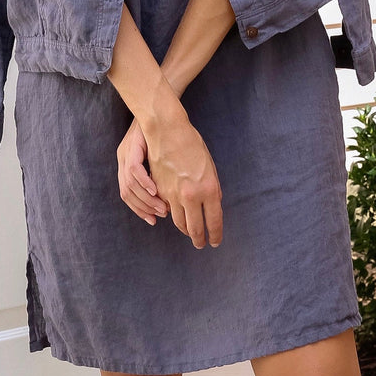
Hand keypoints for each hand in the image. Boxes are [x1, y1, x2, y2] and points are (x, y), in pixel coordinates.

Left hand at [117, 118, 168, 226]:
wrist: (161, 107)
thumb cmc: (165, 131)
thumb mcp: (160, 156)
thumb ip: (160, 174)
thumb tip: (169, 196)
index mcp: (127, 163)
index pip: (128, 195)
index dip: (139, 209)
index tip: (153, 219)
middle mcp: (123, 159)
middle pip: (126, 194)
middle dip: (143, 208)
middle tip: (159, 216)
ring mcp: (126, 153)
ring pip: (129, 185)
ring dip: (146, 199)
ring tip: (161, 207)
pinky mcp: (132, 147)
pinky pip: (134, 171)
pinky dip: (144, 183)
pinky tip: (157, 190)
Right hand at [145, 111, 222, 249]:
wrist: (167, 131)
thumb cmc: (192, 145)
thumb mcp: (210, 167)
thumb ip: (212, 188)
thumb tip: (213, 205)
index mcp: (210, 189)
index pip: (214, 222)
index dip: (215, 235)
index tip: (215, 242)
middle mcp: (192, 195)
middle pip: (195, 228)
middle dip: (199, 239)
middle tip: (202, 244)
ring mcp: (173, 195)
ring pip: (179, 222)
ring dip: (185, 231)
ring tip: (190, 234)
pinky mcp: (160, 191)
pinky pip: (166, 209)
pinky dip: (172, 215)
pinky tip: (177, 216)